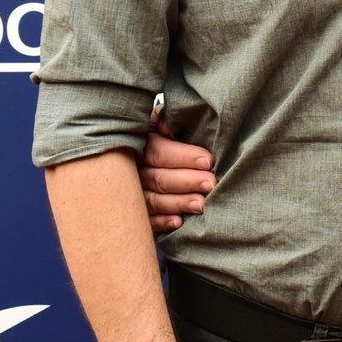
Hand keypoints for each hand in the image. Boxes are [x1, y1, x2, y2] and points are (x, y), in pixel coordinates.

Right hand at [139, 119, 216, 233]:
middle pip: (158, 178)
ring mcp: (131, 191)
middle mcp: (131, 168)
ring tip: (201, 204)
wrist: (142, 147)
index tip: (208, 160)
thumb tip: (170, 124)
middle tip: (211, 183)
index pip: (159, 152)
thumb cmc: (163, 132)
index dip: (183, 157)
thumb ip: (167, 119)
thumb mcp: (162, 120)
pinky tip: (178, 222)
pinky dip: (161, 222)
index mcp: (139, 142)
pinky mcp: (135, 211)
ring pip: (152, 201)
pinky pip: (146, 220)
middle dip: (187, 181)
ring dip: (178, 203)